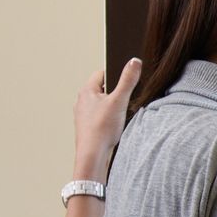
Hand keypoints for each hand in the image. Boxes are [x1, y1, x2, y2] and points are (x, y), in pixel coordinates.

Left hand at [73, 58, 138, 175]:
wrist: (93, 154)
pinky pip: (99, 117)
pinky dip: (107, 120)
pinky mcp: (86, 127)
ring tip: (118, 116)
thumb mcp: (119, 100)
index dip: (115, 76)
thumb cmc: (101, 128)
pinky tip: (113, 127)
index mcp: (86, 90)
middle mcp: (81, 101)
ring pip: (100, 104)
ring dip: (111, 108)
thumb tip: (134, 61)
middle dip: (114, 93)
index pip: (101, 73)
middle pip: (102, 89)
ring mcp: (82, 115)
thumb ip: (128, 80)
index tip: (125, 83)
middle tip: (123, 102)